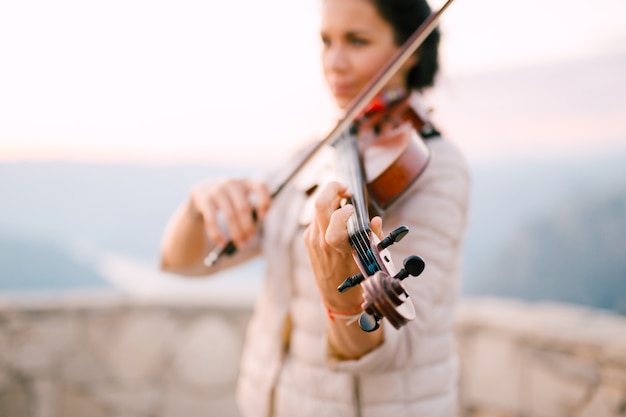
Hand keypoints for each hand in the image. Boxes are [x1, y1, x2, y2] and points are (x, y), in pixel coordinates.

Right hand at [189, 178, 270, 248]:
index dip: (264, 201)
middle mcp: (232, 182)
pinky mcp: (203, 198)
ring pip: (230, 215)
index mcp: (246, 182)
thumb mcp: (241, 202)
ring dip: (236, 233)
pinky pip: (212, 219)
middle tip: (249, 240)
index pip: (260, 186)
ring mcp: (216, 189)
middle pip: (244, 207)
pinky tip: (222, 243)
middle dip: (248, 227)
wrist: (201, 196)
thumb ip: (251, 213)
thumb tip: (251, 234)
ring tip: (239, 245)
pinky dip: (217, 234)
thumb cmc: (229, 202)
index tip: (263, 217)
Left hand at [303, 181, 383, 304]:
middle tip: (345, 188)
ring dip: (329, 199)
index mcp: (337, 246)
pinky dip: (326, 211)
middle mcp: (321, 241)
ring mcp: (311, 239)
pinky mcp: (307, 239)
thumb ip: (373, 237)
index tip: (353, 206)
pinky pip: (315, 218)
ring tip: (343, 198)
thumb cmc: (354, 278)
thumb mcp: (368, 258)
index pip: (335, 219)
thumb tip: (375, 219)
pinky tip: (336, 213)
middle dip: (332, 188)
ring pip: (316, 209)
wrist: (335, 297)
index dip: (344, 208)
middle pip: (319, 204)